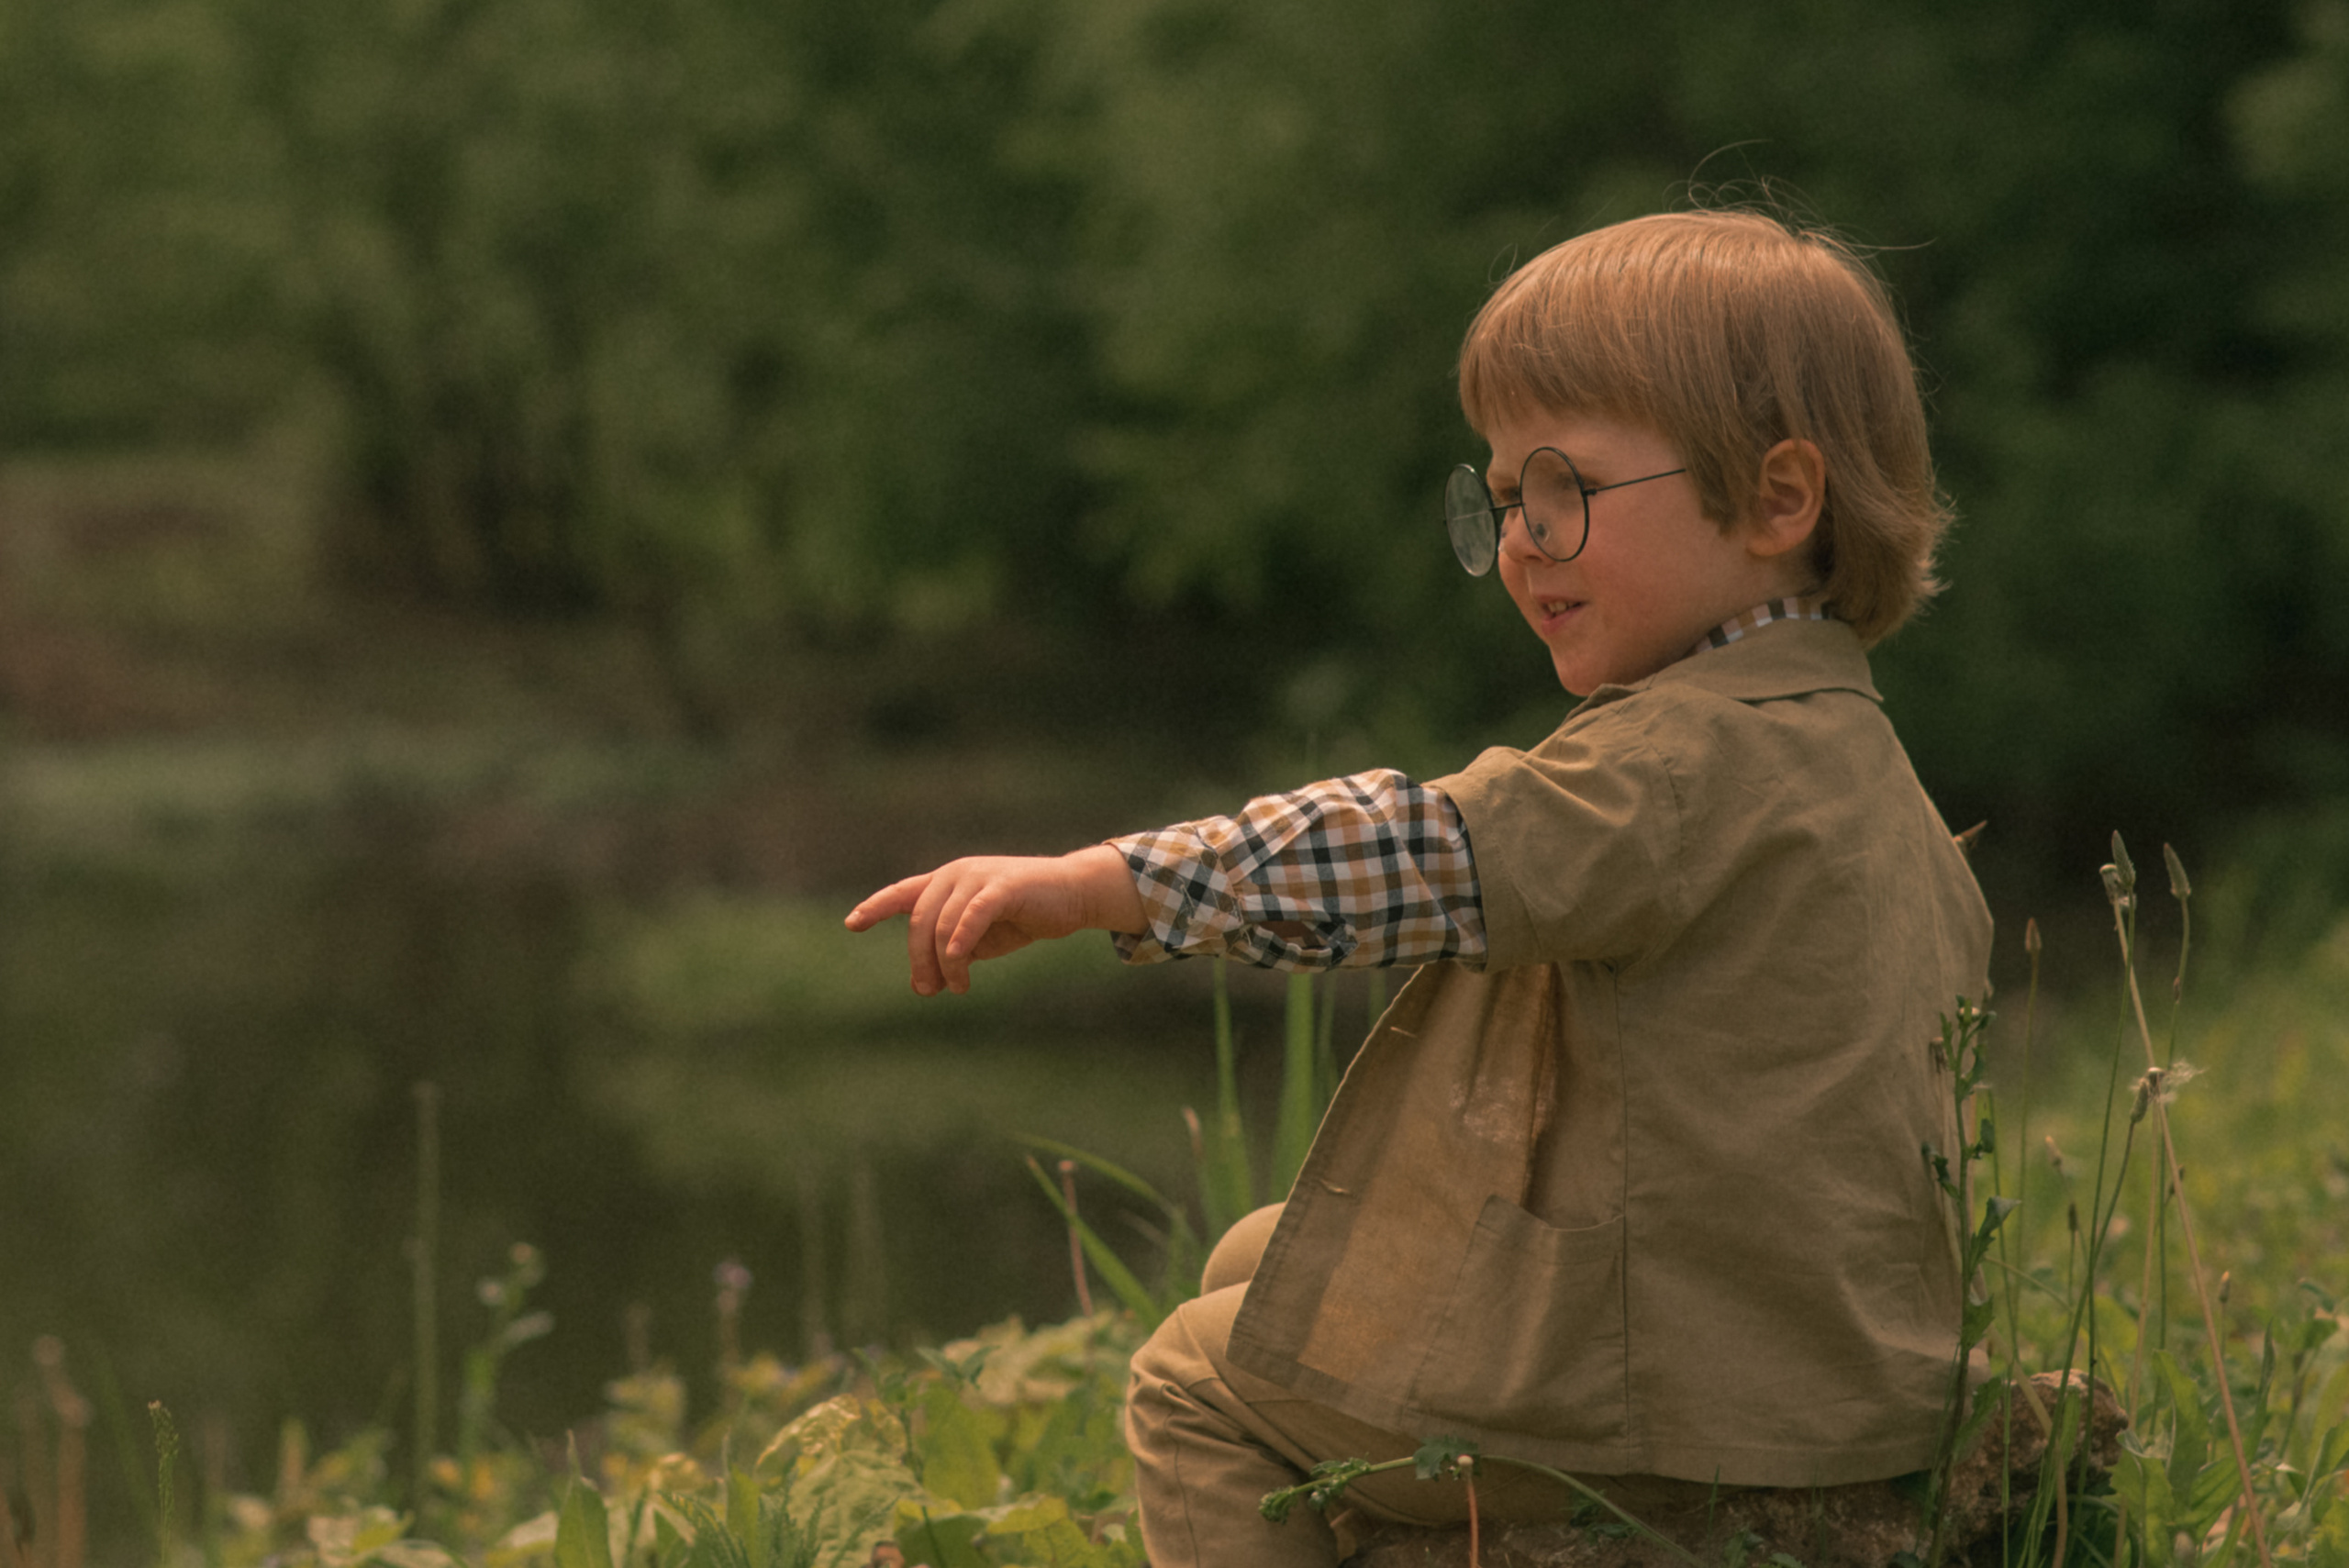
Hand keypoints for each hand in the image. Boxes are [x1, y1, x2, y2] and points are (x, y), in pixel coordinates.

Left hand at [844, 846, 1146, 995]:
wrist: (1072, 896)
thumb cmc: (1023, 916)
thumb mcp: (981, 939)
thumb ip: (952, 952)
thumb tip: (925, 983)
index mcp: (946, 882)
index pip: (902, 893)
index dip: (875, 908)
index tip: (852, 924)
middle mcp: (955, 873)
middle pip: (919, 921)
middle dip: (919, 961)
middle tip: (928, 991)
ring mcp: (976, 877)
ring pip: (942, 925)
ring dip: (945, 964)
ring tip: (958, 987)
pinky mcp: (1001, 886)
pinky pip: (969, 916)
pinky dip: (960, 943)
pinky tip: (959, 964)